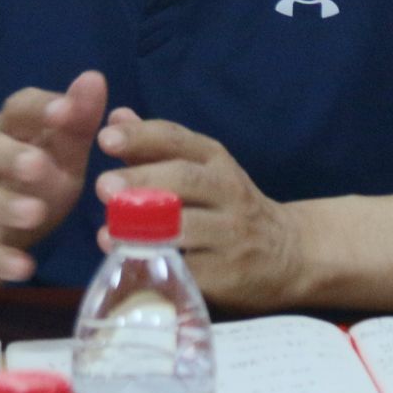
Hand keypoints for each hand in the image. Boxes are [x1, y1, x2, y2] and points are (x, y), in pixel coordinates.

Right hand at [0, 71, 108, 289]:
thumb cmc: (28, 187)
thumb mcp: (60, 156)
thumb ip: (77, 123)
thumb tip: (94, 78)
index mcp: (8, 131)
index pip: (17, 108)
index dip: (40, 108)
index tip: (66, 111)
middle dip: (13, 156)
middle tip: (40, 165)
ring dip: (4, 206)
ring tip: (34, 215)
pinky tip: (22, 267)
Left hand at [94, 110, 305, 310]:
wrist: (288, 253)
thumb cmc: (228, 206)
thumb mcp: (201, 169)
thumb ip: (157, 147)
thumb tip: (116, 118)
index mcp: (215, 160)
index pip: (177, 139)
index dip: (142, 137)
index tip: (105, 138)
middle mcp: (226, 190)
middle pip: (184, 179)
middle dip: (142, 182)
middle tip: (103, 186)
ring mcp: (229, 233)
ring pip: (187, 226)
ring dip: (145, 228)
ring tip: (109, 230)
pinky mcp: (227, 274)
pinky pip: (189, 269)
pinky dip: (157, 264)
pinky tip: (128, 261)